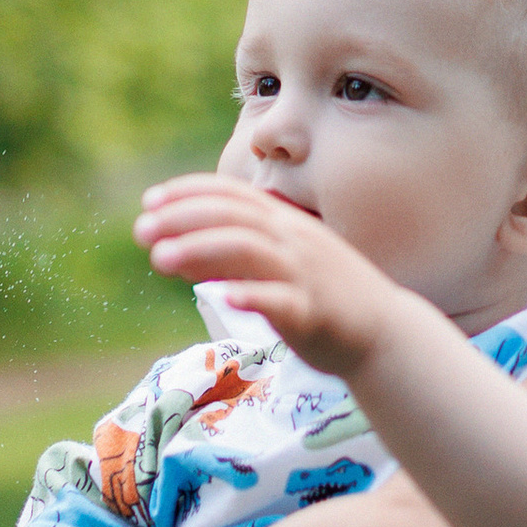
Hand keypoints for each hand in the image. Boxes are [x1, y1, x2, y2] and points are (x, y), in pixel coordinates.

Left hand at [133, 175, 407, 375]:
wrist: (385, 334)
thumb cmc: (323, 298)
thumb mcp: (273, 267)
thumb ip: (226, 257)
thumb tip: (170, 250)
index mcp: (285, 224)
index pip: (232, 195)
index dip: (190, 192)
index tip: (150, 200)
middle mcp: (294, 240)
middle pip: (233, 216)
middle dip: (183, 218)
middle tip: (141, 230)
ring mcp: (305, 273)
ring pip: (249, 249)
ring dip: (201, 249)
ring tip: (160, 258)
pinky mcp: (313, 310)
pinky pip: (280, 299)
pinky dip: (249, 294)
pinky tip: (218, 297)